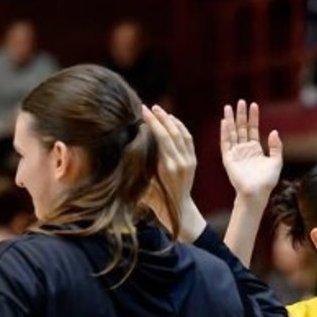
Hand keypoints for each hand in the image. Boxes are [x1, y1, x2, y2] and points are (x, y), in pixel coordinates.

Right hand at [142, 104, 196, 222]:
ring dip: (170, 120)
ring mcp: (189, 161)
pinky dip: (180, 127)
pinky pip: (188, 139)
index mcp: (168, 167)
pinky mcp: (193, 161)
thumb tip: (123, 149)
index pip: (161, 137)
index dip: (152, 122)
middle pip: (172, 132)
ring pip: (182, 134)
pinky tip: (171, 120)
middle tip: (149, 107)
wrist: (178, 210)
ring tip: (159, 110)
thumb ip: (137, 169)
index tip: (142, 110)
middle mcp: (180, 162)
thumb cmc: (155, 200)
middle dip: (160, 117)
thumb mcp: (143, 184)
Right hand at [221, 100, 282, 200]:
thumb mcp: (276, 162)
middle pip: (241, 128)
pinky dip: (224, 132)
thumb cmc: (267, 181)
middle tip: (240, 101)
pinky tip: (224, 122)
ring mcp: (236, 153)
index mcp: (255, 149)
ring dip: (230, 120)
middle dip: (241, 115)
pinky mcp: (228, 159)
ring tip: (229, 107)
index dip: (253, 117)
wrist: (257, 193)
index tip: (253, 105)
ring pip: (232, 133)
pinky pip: (225, 143)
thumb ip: (276, 147)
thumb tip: (274, 131)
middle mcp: (244, 149)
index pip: (253, 129)